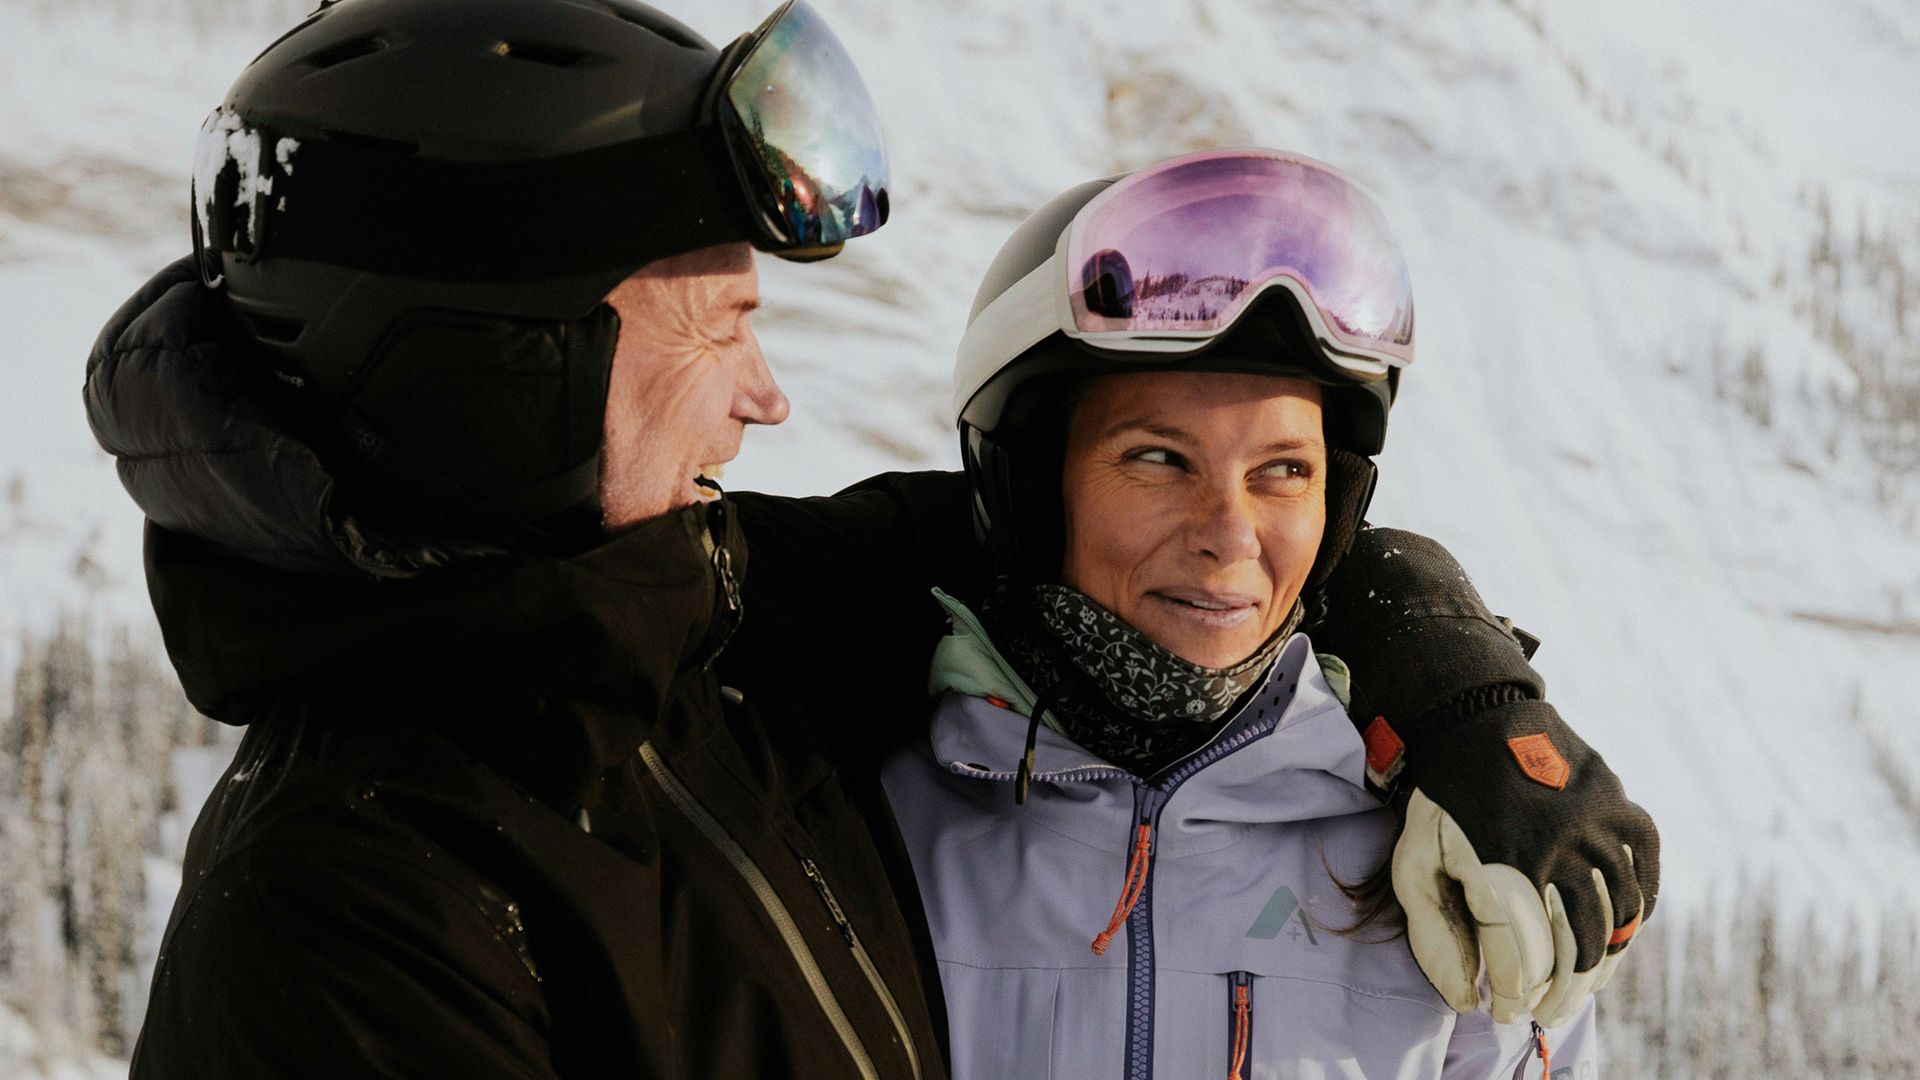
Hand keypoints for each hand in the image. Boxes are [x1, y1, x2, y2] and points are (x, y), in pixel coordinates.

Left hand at [1367, 700, 1657, 1025]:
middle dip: (1563, 994)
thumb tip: (1466, 1001)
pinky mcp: (1620, 805)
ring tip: (1581, 984)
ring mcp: (1597, 824)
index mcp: (1504, 864)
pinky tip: (1620, 933)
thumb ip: (1433, 933)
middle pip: (1579, 950)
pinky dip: (1639, 910)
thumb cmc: (1438, 797)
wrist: (1474, 714)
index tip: (1507, 1013)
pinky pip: (1645, 872)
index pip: (1526, 963)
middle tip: (1547, 1011)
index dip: (1519, 997)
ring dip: (1603, 963)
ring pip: (1620, 918)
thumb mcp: (1414, 860)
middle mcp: (1560, 848)